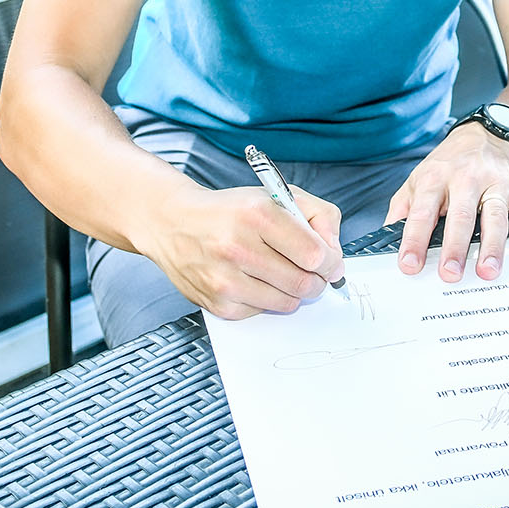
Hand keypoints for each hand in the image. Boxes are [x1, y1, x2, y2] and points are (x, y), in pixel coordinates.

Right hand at [136, 184, 341, 319]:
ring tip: (279, 272)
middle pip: (304, 283)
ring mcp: (225, 279)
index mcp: (258, 214)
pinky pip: (263, 312)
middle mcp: (238, 247)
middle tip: (310, 271)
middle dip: (316, 279)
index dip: (331, 261)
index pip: (315, 254)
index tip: (330, 261)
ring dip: (292, 291)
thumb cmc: (231, 211)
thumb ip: (318, 216)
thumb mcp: (277, 195)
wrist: (173, 222)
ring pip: (287, 302)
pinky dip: (266, 299)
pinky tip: (252, 280)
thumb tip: (335, 254)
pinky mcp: (218, 303)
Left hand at [386, 121, 508, 282]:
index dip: (414, 239)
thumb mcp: (417, 180)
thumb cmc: (447, 166)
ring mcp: (495, 183)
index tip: (409, 265)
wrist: (484, 135)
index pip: (423, 212)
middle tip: (450, 274)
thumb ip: (401, 209)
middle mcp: (466, 178)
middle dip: (456, 246)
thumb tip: (386, 239)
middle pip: (461, 215)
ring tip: (487, 271)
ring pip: (495, 216)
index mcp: (435, 178)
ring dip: (492, 246)